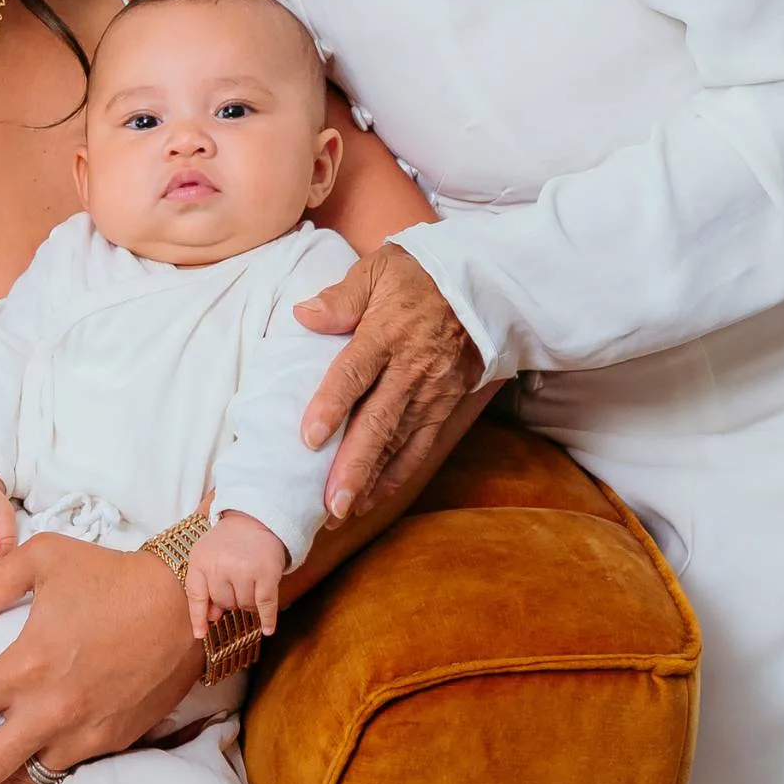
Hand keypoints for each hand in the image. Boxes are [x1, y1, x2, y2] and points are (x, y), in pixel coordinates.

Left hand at [186, 509, 286, 637]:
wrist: (256, 518)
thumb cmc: (228, 542)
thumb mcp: (207, 556)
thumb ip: (204, 585)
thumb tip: (212, 618)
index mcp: (200, 561)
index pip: (196, 596)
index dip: (198, 618)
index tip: (200, 634)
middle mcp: (220, 566)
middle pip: (224, 604)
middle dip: (231, 599)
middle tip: (238, 583)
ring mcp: (243, 570)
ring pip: (245, 606)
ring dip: (249, 602)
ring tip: (252, 583)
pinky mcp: (266, 574)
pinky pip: (266, 606)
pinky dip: (268, 620)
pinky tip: (268, 629)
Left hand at [294, 243, 482, 519]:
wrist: (480, 283)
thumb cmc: (417, 275)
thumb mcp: (377, 271)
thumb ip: (341, 298)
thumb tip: (302, 315)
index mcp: (388, 332)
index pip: (355, 373)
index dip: (332, 406)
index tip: (308, 437)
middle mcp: (412, 369)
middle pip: (379, 422)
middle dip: (354, 466)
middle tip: (329, 504)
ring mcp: (433, 392)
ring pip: (399, 443)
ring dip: (371, 480)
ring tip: (342, 513)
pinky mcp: (446, 405)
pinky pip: (420, 446)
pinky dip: (396, 475)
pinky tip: (372, 498)